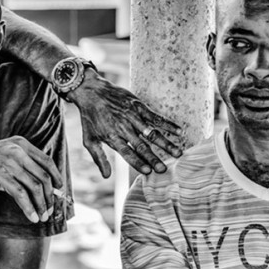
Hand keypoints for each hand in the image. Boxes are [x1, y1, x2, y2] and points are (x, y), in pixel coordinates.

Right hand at [0, 136, 61, 223]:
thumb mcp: (5, 155)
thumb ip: (23, 163)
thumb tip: (45, 183)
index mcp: (20, 143)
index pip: (46, 160)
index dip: (56, 176)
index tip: (59, 189)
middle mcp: (16, 150)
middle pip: (42, 176)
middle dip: (49, 196)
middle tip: (50, 210)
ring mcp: (8, 162)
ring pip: (33, 187)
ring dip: (41, 205)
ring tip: (42, 217)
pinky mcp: (0, 175)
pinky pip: (21, 195)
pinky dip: (29, 208)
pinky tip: (32, 217)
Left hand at [67, 68, 182, 177]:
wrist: (91, 92)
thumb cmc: (90, 118)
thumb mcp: (89, 139)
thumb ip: (99, 158)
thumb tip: (106, 176)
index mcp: (112, 137)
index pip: (127, 153)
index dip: (138, 162)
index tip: (148, 172)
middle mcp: (124, 127)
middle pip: (141, 145)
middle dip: (153, 158)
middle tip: (164, 169)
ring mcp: (132, 116)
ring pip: (152, 132)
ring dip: (166, 143)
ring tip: (178, 153)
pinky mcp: (138, 106)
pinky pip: (155, 117)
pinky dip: (168, 124)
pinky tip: (179, 132)